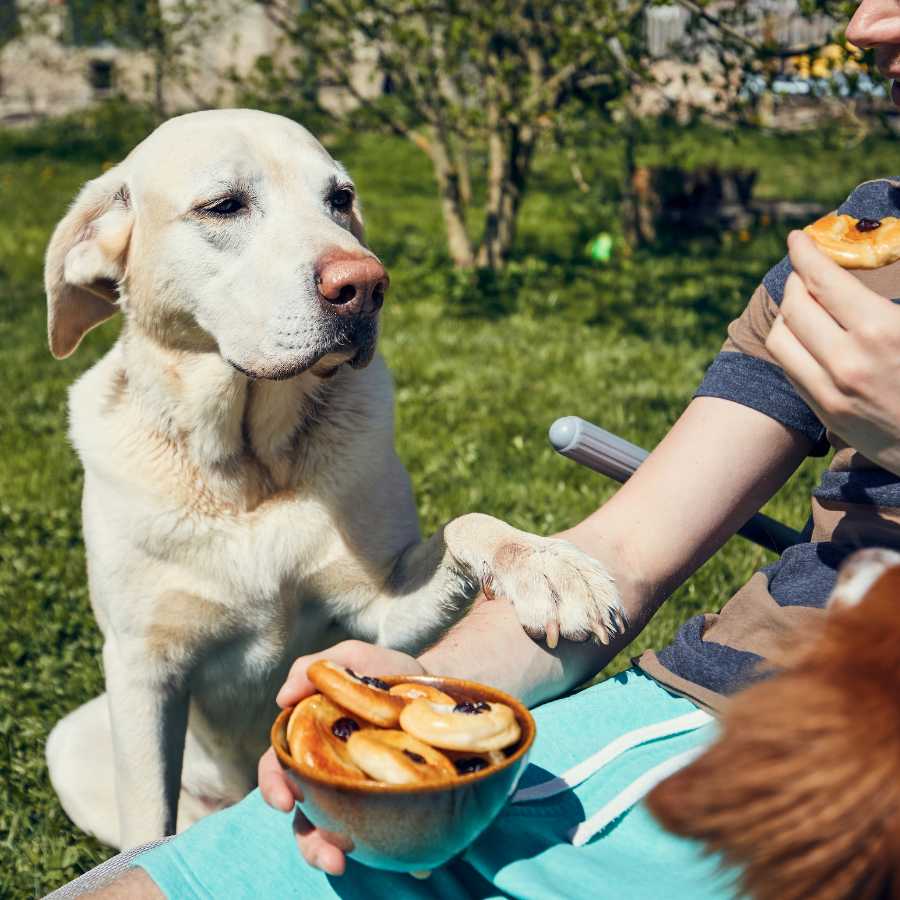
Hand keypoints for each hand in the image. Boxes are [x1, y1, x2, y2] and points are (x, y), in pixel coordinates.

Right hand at [258, 640, 424, 874]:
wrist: (440, 687)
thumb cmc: (389, 673)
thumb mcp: (356, 657)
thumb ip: (316, 666)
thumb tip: (283, 697)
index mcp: (311, 741)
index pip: (279, 767)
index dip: (274, 784)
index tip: (285, 800)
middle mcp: (328, 774)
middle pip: (304, 814)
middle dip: (309, 840)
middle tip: (330, 854)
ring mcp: (358, 793)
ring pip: (334, 834)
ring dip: (335, 855)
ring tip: (349, 863)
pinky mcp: (390, 806)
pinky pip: (385, 836)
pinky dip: (395, 854)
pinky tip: (416, 864)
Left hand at [765, 230, 899, 475]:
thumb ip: (896, 293)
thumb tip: (887, 249)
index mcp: (882, 331)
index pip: (824, 281)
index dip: (805, 253)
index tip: (798, 238)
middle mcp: (847, 363)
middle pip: (794, 307)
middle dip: (797, 281)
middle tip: (807, 270)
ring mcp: (831, 392)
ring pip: (782, 340)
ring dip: (788, 313)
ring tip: (805, 302)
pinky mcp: (826, 414)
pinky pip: (791, 369)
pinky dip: (793, 344)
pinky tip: (809, 335)